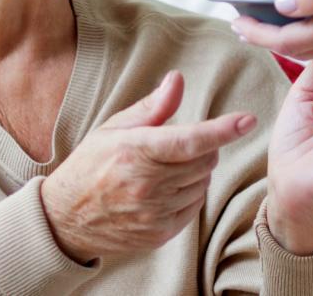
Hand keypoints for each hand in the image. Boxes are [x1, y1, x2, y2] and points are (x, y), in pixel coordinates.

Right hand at [41, 71, 255, 262]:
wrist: (65, 218)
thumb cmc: (91, 165)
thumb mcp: (114, 129)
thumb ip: (152, 107)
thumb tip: (177, 79)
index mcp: (135, 152)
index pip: (190, 140)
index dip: (222, 130)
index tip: (248, 120)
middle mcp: (147, 185)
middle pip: (204, 161)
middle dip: (204, 148)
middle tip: (182, 144)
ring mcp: (154, 212)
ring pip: (202, 184)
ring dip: (196, 172)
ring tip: (167, 168)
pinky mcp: (160, 232)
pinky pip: (194, 206)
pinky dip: (190, 193)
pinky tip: (167, 189)